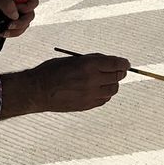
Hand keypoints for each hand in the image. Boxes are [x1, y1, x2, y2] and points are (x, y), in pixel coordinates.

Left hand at [0, 0, 38, 37]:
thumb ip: (5, 2)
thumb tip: (15, 15)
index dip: (28, 5)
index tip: (18, 8)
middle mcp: (16, 4)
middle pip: (30, 14)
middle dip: (22, 21)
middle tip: (11, 24)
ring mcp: (12, 15)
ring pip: (25, 25)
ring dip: (16, 29)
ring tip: (4, 30)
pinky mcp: (7, 25)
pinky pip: (16, 32)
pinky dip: (10, 34)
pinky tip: (0, 32)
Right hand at [0, 54, 129, 118]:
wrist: (37, 90)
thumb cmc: (53, 70)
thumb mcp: (73, 59)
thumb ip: (92, 60)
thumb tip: (109, 62)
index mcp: (89, 64)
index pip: (116, 63)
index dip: (123, 63)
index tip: (126, 63)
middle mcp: (92, 80)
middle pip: (117, 77)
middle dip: (120, 72)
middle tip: (119, 71)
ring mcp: (90, 94)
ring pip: (113, 90)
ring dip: (112, 84)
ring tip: (106, 80)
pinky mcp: (87, 105)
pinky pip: (104, 100)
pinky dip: (105, 94)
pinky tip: (98, 90)